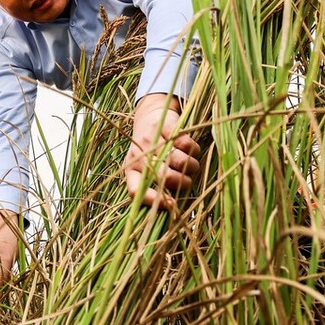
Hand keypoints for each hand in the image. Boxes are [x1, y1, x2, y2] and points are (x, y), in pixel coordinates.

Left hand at [123, 93, 201, 207]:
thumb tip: (175, 209)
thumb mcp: (148, 170)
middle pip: (164, 177)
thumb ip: (157, 187)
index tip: (172, 205)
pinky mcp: (165, 127)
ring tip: (191, 166)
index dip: (153, 200)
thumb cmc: (152, 152)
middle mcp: (138, 156)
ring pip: (179, 161)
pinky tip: (191, 150)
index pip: (135, 191)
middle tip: (187, 181)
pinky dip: (193, 149)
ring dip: (191, 166)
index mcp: (131, 171)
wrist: (151, 116)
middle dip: (181, 182)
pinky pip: (186, 144)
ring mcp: (151, 140)